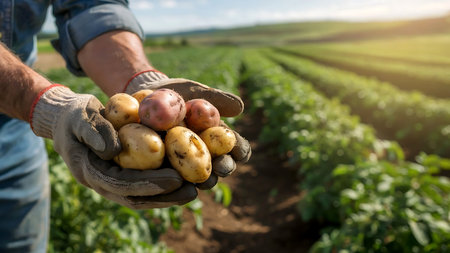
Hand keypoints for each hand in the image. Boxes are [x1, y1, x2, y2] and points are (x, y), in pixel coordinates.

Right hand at [30, 85, 196, 208]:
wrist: (67, 119)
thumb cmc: (75, 115)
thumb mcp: (80, 116)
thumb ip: (94, 131)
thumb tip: (113, 151)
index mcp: (89, 171)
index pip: (122, 183)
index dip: (150, 183)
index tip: (176, 178)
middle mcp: (101, 183)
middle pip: (135, 197)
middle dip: (165, 196)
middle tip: (192, 191)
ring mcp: (110, 182)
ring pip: (141, 197)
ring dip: (168, 197)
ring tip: (194, 190)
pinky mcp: (120, 176)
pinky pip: (143, 187)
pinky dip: (163, 187)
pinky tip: (183, 181)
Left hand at [124, 70, 251, 188]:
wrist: (144, 96)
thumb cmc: (175, 93)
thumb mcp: (194, 91)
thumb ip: (216, 99)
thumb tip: (240, 107)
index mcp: (219, 137)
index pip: (237, 147)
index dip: (241, 150)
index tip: (239, 151)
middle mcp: (207, 154)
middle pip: (223, 166)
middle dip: (224, 167)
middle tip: (221, 167)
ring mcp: (188, 165)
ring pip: (202, 178)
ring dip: (205, 180)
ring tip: (204, 179)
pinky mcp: (167, 171)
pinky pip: (175, 181)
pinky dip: (179, 183)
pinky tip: (178, 182)